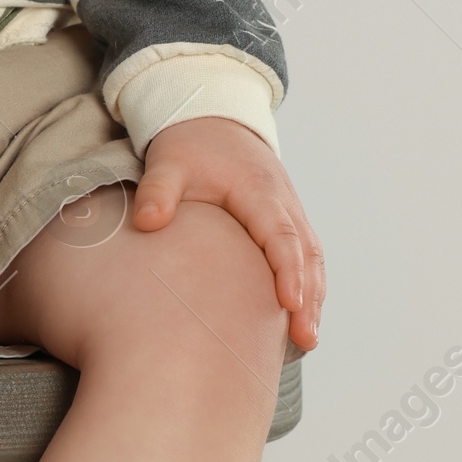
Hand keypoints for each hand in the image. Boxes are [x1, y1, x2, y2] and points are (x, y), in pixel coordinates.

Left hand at [132, 118, 323, 350]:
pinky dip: (308, 285)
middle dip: (310, 297)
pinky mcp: (285, 220)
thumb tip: (146, 222)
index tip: (290, 304)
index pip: (280, 234)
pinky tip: (298, 318)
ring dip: (315, 296)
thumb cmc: (190, 145)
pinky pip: (305, 255)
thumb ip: (157, 191)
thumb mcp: (168, 162)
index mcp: (258, 189)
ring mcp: (288, 211)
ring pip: (312, 257)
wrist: (211, 121)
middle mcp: (283, 201)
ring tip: (306, 341)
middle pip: (307, 252)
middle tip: (305, 340)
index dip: (288, 270)